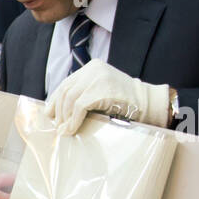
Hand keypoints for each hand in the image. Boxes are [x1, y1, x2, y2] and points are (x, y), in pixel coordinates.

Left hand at [45, 59, 169, 134]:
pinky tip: (71, 130)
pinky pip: (78, 108)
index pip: (66, 83)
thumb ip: (85, 94)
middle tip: (57, 126)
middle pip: (65, 91)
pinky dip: (73, 121)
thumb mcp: (102, 91)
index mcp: (92, 67)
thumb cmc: (125, 101)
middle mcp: (92, 69)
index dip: (55, 100)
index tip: (50, 114)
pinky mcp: (99, 90)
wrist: (148, 102)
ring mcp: (97, 78)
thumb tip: (60, 111)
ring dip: (64, 118)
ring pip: (69, 100)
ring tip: (63, 131)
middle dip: (58, 111)